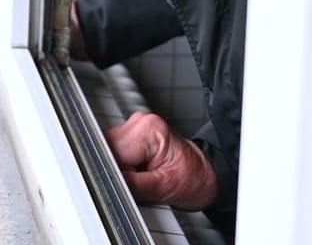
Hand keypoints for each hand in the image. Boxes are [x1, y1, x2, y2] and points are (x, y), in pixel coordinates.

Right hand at [104, 112, 218, 209]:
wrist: (206, 175)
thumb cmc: (193, 179)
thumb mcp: (163, 188)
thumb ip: (130, 185)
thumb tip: (106, 184)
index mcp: (148, 129)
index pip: (109, 153)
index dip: (113, 174)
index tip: (125, 187)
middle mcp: (139, 123)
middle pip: (105, 151)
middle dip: (116, 172)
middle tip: (140, 184)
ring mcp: (134, 128)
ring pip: (106, 153)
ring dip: (118, 170)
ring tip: (143, 177)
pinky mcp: (131, 136)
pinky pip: (113, 154)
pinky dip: (122, 168)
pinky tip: (139, 172)